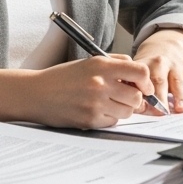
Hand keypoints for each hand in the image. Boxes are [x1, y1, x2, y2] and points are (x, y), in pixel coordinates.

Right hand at [28, 54, 155, 128]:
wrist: (36, 93)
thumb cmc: (63, 77)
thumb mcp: (90, 61)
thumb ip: (116, 63)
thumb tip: (140, 74)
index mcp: (101, 65)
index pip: (140, 72)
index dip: (146, 81)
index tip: (144, 86)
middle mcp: (100, 84)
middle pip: (136, 96)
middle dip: (134, 98)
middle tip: (124, 96)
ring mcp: (94, 104)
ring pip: (127, 112)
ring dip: (122, 109)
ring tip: (107, 103)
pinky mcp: (89, 120)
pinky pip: (112, 122)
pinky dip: (109, 118)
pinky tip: (95, 110)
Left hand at [133, 29, 182, 112]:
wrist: (164, 48)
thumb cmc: (147, 70)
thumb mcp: (137, 74)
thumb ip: (134, 89)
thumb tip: (133, 107)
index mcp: (144, 65)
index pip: (143, 81)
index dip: (144, 94)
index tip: (146, 107)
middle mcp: (160, 63)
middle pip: (160, 81)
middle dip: (161, 97)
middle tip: (163, 111)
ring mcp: (176, 66)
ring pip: (178, 81)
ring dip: (179, 96)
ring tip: (180, 109)